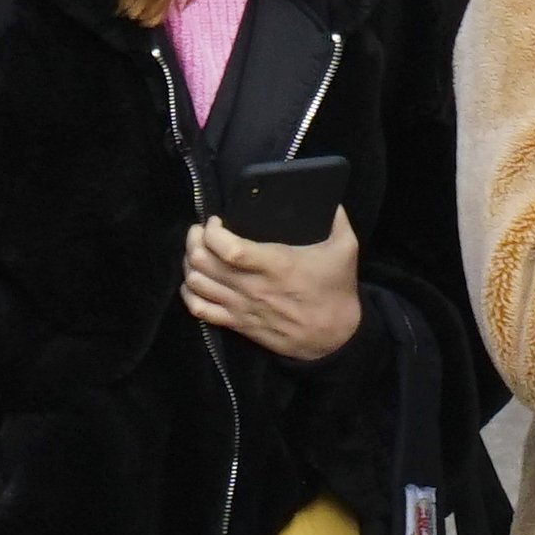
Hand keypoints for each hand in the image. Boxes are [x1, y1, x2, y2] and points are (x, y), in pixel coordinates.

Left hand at [183, 208, 365, 362]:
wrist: (335, 337)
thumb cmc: (337, 290)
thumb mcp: (345, 249)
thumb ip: (337, 219)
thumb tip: (331, 196)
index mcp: (277, 266)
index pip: (229, 249)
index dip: (213, 231)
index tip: (217, 221)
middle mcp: (253, 288)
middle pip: (204, 263)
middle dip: (194, 240)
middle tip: (201, 231)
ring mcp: (242, 307)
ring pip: (196, 284)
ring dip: (190, 263)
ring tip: (197, 251)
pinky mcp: (238, 324)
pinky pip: (199, 310)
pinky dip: (189, 293)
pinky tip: (195, 280)